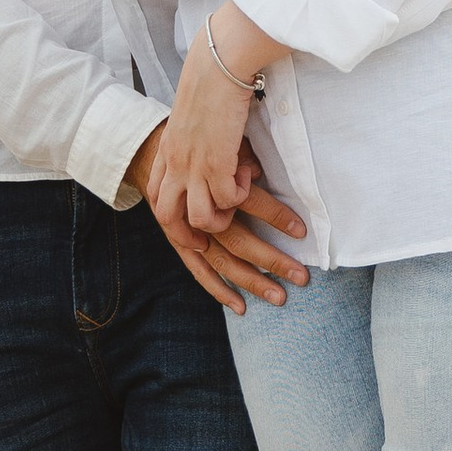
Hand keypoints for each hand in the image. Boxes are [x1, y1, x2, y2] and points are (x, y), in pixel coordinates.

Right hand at [129, 128, 307, 313]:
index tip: (301, 231)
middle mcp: (199, 211)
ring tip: (278, 296)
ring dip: (251, 281)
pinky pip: (199, 271)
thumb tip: (259, 169)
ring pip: (222, 261)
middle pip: (239, 240)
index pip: (250, 202)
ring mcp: (187, 232)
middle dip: (272, 259)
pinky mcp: (179, 244)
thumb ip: (240, 157)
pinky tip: (240, 306)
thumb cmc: (196, 150)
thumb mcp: (219, 144)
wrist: (150, 157)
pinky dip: (219, 289)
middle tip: (300, 276)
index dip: (276, 217)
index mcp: (212, 182)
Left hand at [151, 0, 286, 245]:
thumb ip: (192, 135)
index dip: (169, 216)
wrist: (218, 65)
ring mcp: (194, 166)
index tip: (188, 222)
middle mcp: (175, 163)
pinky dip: (240, 194)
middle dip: (188, 235)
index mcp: (166, 149)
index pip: (154, 195)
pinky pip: (229, 200)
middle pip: (167, 218)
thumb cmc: (209, 81)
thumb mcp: (190, 114)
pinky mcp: (217, 164)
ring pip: (199, 218)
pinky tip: (247, 173)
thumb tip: (208, 145)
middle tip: (209, 237)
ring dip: (220, 218)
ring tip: (234, 200)